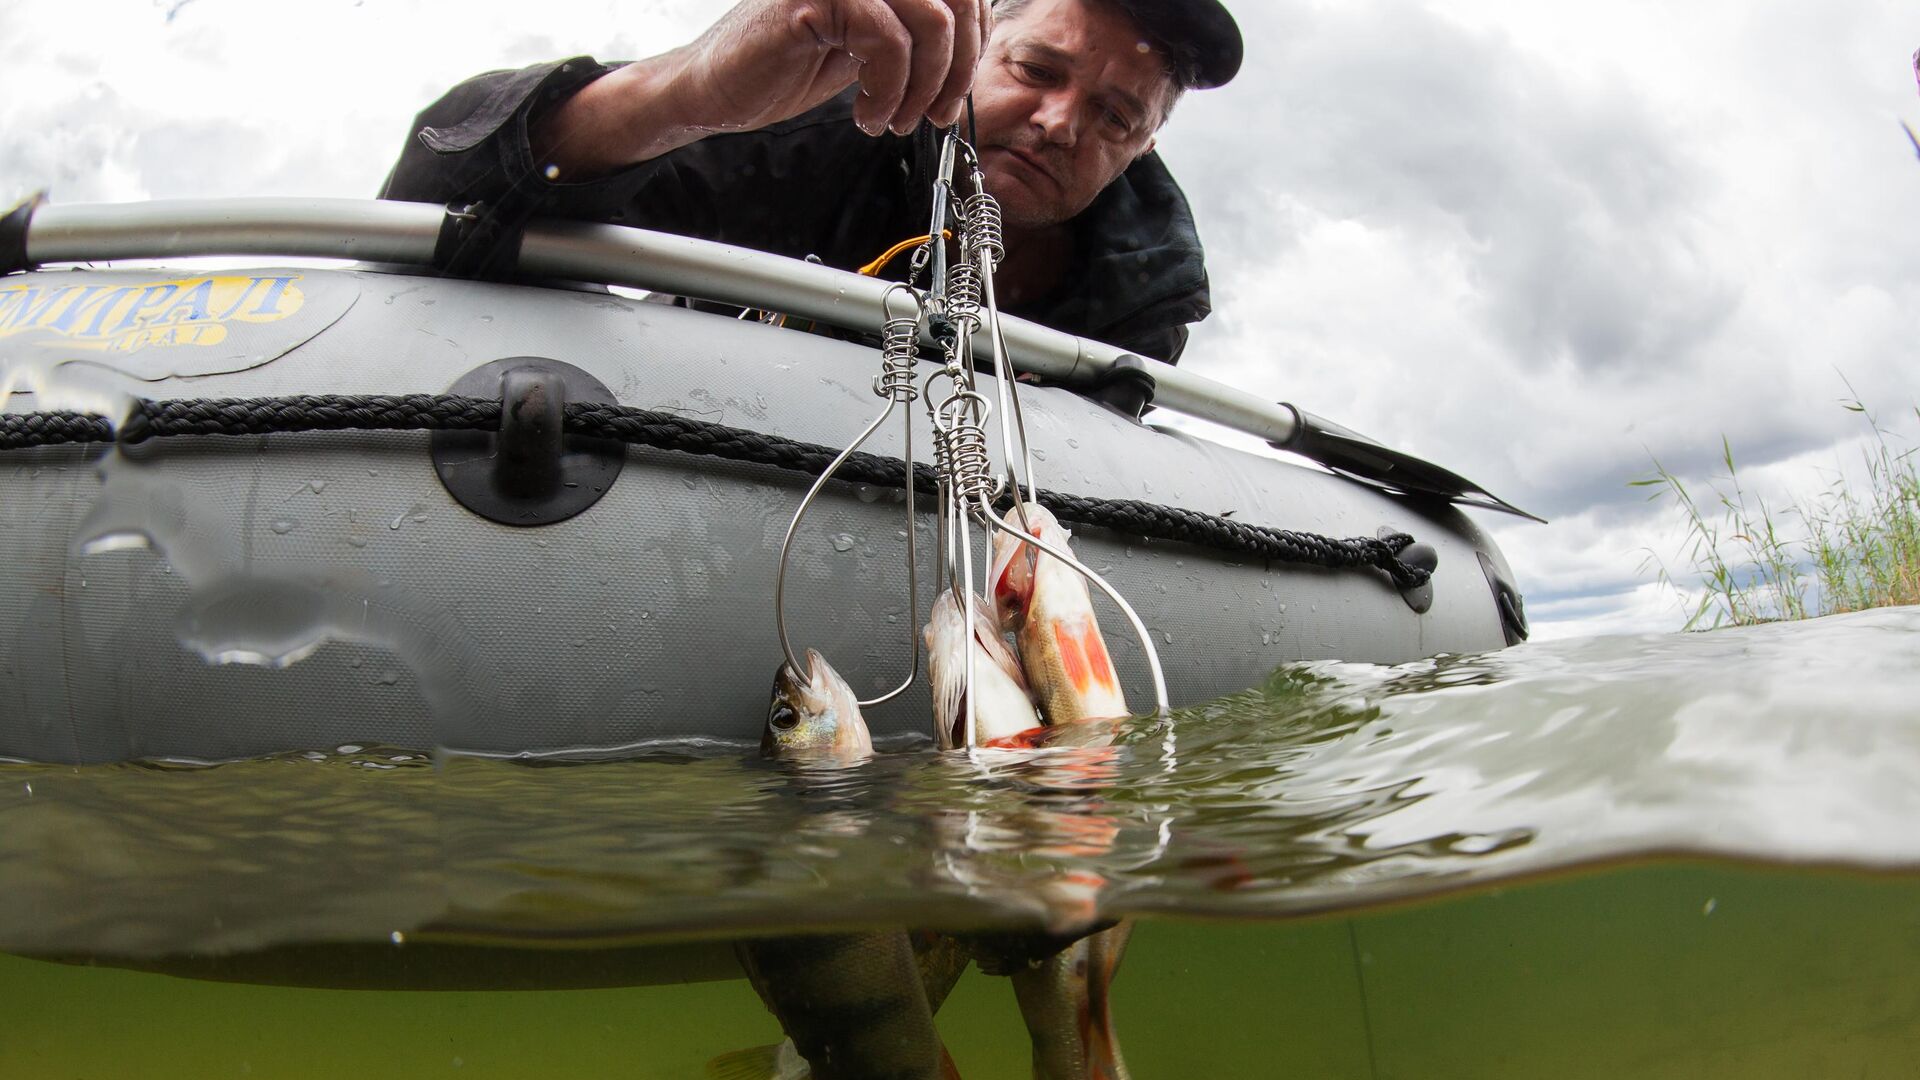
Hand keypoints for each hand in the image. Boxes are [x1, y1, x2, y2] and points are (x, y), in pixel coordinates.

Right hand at [678, 0, 989, 135]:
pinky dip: (888, 89)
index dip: (973, 43)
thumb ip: (918, 33)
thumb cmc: (786, 66)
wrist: (716, 90)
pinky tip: (866, 113)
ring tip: (893, 118)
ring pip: (931, 21)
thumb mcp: (871, 45)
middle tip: (935, 113)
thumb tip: (973, 42)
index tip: (953, 90)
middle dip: (956, 70)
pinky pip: (887, 39)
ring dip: (923, 87)